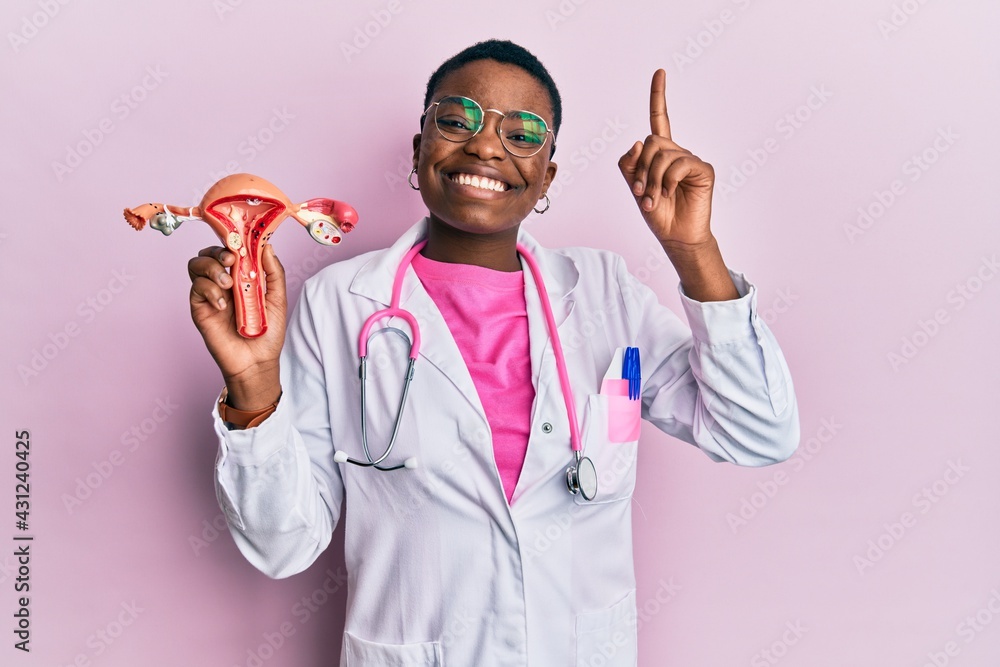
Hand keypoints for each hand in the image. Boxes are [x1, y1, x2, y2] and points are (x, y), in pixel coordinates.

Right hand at [187, 244, 284, 409]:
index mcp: (241, 276)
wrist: (257, 361)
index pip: (229, 249)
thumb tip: (267, 245)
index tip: (240, 243)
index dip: (232, 241)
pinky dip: (209, 290)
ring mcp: (209, 294)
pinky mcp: (200, 308)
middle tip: (231, 261)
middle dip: (218, 252)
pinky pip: (196, 288)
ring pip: (196, 265)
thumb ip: (273, 272)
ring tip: (228, 285)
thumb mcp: (278, 299)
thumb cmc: (267, 332)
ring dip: (211, 269)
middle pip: (208, 252)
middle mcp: (223, 281)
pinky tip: (223, 304)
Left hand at [618, 69, 715, 248]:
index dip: (659, 96)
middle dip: (642, 169)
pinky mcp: (703, 170)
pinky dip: (668, 181)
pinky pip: (679, 165)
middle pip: (652, 142)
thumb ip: (630, 165)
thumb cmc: (657, 212)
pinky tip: (670, 194)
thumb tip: (637, 142)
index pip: (659, 119)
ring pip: (662, 154)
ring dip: (653, 179)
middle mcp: (677, 152)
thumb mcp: (635, 188)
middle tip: (642, 192)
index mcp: (660, 154)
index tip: (660, 72)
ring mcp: (691, 160)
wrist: (675, 235)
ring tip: (655, 198)